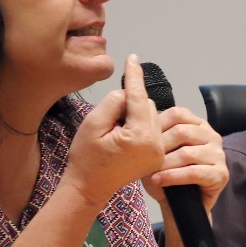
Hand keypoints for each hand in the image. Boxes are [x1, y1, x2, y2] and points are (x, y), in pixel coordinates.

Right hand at [62, 54, 165, 207]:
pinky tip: (123, 136)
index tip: (132, 58)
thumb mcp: (93, 123)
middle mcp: (156, 145)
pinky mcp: (157, 156)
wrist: (88, 188)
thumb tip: (128, 94)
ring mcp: (159, 153)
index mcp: (141, 137)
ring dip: (135, 115)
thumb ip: (114, 102)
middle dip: (130, 105)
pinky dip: (139, 125)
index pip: (140, 98)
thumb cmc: (86, 157)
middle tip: (109, 120)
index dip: (135, 76)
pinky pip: (151, 129)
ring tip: (114, 132)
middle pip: (147, 107)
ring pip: (151, 116)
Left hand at [144, 105, 228, 211]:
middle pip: (182, 132)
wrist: (178, 205)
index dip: (157, 124)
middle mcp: (212, 136)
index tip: (140, 138)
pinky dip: (172, 177)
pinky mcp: (220, 174)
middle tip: (144, 158)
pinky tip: (158, 180)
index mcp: (198, 125)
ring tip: (150, 172)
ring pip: (186, 153)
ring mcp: (219, 155)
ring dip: (164, 164)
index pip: (177, 114)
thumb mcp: (158, 151)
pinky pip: (193, 172)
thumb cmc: (167, 175)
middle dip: (159, 146)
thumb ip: (154, 135)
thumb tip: (140, 122)